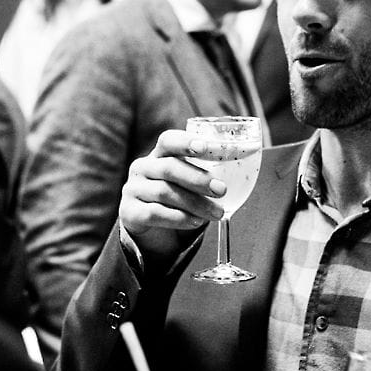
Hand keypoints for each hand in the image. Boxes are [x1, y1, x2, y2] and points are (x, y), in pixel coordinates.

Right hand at [118, 128, 227, 260]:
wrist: (151, 230)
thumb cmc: (177, 199)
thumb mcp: (188, 183)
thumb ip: (206, 175)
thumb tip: (241, 172)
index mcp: (159, 154)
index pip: (168, 140)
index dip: (186, 142)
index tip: (205, 147)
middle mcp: (142, 167)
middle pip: (170, 168)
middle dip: (199, 179)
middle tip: (222, 190)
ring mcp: (133, 189)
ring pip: (165, 192)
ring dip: (195, 203)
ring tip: (217, 213)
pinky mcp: (129, 212)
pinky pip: (154, 213)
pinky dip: (178, 218)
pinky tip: (195, 222)